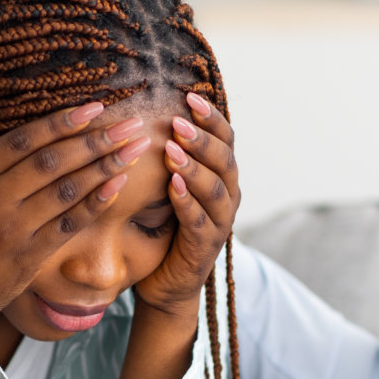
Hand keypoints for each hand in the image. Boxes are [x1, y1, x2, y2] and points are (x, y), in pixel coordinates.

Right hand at [0, 86, 150, 324]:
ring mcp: (13, 230)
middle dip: (95, 140)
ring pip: (67, 190)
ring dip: (105, 166)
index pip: (22, 141)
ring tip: (135, 148)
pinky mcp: (32, 255)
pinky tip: (120, 183)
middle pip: (51, 162)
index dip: (60, 122)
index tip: (94, 107)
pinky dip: (96, 202)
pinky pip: (70, 222)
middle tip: (130, 124)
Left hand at [135, 92, 239, 316]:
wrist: (164, 282)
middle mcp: (228, 196)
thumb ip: (169, 153)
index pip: (225, 139)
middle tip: (179, 122)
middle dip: (202, 139)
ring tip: (172, 149)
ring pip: (216, 190)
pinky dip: (187, 202)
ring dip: (194, 167)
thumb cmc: (163, 226)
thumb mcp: (167, 183)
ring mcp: (219, 223)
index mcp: (221, 176)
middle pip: (225, 161)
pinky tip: (173, 186)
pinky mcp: (204, 248)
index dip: (211, 118)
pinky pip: (200, 222)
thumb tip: (149, 107)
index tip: (190, 96)